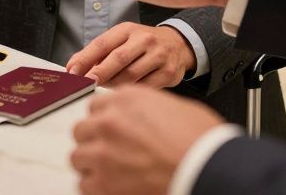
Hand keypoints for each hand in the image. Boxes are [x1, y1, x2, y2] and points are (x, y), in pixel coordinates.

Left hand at [67, 22, 194, 87]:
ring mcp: (159, 56)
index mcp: (127, 30)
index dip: (85, 59)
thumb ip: (96, 53)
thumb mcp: (120, 40)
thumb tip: (72, 67)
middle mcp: (144, 40)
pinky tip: (125, 93)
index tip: (73, 72)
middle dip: (99, 73)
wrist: (177, 45)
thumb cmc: (142, 44)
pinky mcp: (168, 72)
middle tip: (86, 84)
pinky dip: (132, 92)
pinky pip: (145, 87)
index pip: (102, 43)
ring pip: (131, 75)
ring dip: (114, 85)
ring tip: (105, 88)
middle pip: (118, 59)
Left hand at [71, 87, 225, 194]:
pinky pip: (84, 184)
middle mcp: (109, 122)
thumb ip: (145, 109)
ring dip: (93, 164)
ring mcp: (102, 152)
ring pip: (79, 157)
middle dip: (95, 141)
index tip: (110, 130)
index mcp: (126, 99)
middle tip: (112, 152)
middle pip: (82, 130)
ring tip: (114, 171)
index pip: (96, 106)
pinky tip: (115, 186)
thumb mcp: (173, 107)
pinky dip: (97, 187)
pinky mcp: (102, 183)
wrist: (207, 169)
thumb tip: (139, 118)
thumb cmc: (200, 141)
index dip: (104, 120)